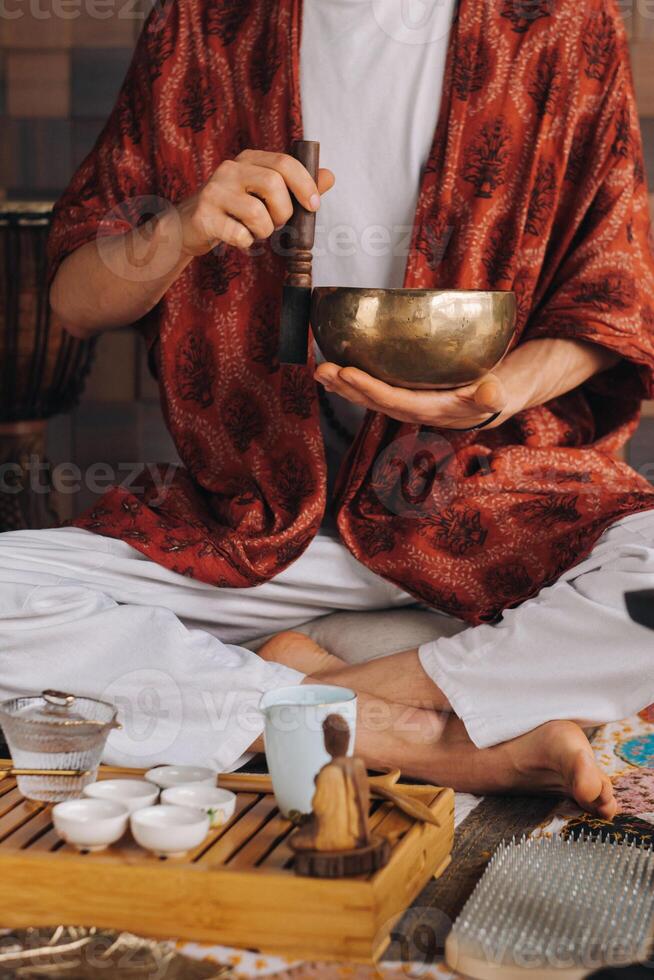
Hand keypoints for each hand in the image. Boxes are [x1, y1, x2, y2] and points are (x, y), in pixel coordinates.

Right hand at [176, 149, 334, 256]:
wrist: (188, 226)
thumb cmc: (234, 210)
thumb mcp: (264, 194)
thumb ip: (296, 187)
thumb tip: (329, 176)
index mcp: (248, 160)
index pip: (284, 163)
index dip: (304, 184)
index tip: (314, 205)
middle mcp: (230, 170)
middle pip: (272, 184)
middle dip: (283, 211)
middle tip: (277, 223)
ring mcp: (215, 192)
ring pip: (257, 213)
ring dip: (264, 231)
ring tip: (254, 231)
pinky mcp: (204, 216)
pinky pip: (239, 234)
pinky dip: (246, 242)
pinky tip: (238, 238)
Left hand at [315, 363, 508, 428]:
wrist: (484, 404)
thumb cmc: (488, 394)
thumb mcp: (495, 393)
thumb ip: (491, 394)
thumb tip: (491, 394)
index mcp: (428, 409)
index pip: (392, 399)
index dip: (368, 388)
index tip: (347, 372)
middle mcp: (409, 410)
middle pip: (371, 400)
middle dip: (345, 386)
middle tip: (323, 370)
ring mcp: (400, 404)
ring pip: (365, 397)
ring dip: (340, 385)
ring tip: (320, 371)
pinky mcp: (398, 397)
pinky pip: (369, 391)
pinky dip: (348, 383)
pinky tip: (332, 374)